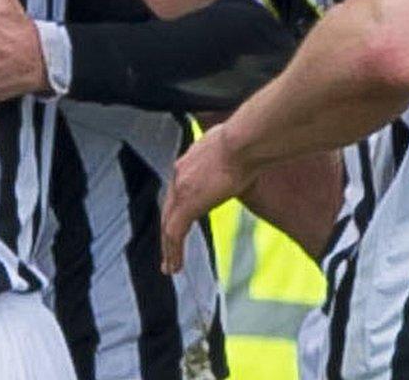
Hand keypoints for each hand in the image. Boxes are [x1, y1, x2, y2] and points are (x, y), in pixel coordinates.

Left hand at [160, 119, 256, 273]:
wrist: (240, 143)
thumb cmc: (243, 142)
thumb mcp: (228, 151)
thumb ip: (224, 162)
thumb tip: (237, 164)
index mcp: (186, 165)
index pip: (175, 194)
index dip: (174, 212)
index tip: (176, 225)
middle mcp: (178, 177)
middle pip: (167, 211)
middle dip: (166, 233)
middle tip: (167, 253)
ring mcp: (180, 191)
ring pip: (168, 226)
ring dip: (168, 249)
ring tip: (170, 267)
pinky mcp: (187, 205)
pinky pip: (174, 234)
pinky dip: (173, 252)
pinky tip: (175, 266)